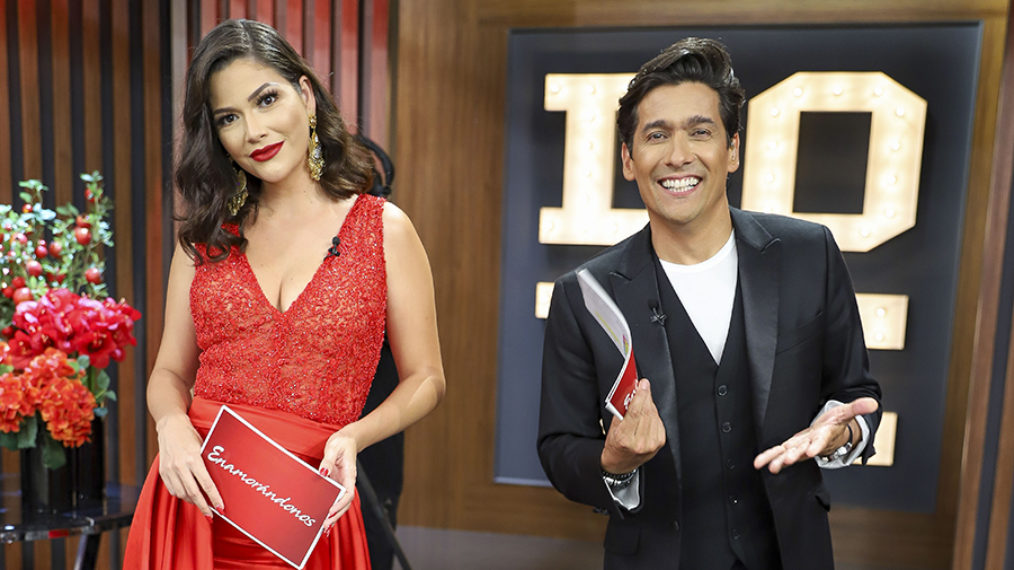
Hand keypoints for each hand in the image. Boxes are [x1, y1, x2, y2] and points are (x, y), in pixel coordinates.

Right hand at [156, 414, 222, 516]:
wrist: (170, 426)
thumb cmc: (190, 435)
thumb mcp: (203, 447)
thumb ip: (207, 464)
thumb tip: (217, 482)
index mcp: (193, 458)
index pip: (206, 484)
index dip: (214, 498)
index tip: (220, 507)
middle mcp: (180, 465)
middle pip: (193, 493)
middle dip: (203, 506)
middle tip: (211, 515)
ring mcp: (170, 469)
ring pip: (182, 494)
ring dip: (192, 501)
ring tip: (201, 503)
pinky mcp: (163, 472)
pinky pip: (173, 490)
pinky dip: (181, 495)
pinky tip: (188, 494)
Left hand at [318, 428, 357, 532]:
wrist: (347, 440)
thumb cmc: (342, 443)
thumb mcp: (334, 448)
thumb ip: (328, 462)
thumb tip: (323, 473)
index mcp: (350, 474)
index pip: (348, 494)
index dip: (340, 504)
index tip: (331, 511)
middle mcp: (348, 481)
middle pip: (345, 503)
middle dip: (336, 515)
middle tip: (325, 525)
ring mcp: (343, 483)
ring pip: (341, 503)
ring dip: (334, 515)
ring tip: (324, 526)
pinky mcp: (337, 483)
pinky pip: (335, 498)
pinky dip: (331, 509)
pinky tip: (324, 516)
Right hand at [600, 379, 666, 474]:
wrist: (620, 464)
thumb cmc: (615, 445)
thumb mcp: (612, 427)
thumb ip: (622, 411)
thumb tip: (631, 393)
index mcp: (624, 438)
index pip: (635, 412)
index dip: (640, 395)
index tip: (642, 384)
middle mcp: (640, 443)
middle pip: (646, 412)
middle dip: (645, 395)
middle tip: (643, 386)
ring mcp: (651, 444)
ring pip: (653, 415)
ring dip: (649, 403)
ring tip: (643, 398)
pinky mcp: (659, 443)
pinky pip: (658, 421)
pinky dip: (653, 413)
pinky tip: (647, 411)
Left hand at [753, 397, 878, 473]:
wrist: (828, 435)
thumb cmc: (835, 424)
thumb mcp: (845, 413)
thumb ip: (857, 408)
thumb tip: (873, 403)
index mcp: (824, 436)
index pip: (821, 441)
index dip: (817, 446)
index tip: (812, 451)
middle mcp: (811, 444)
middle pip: (802, 451)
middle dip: (795, 455)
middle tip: (787, 460)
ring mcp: (799, 447)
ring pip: (788, 454)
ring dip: (779, 460)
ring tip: (771, 467)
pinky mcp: (790, 447)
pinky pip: (778, 452)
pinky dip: (768, 457)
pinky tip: (758, 463)